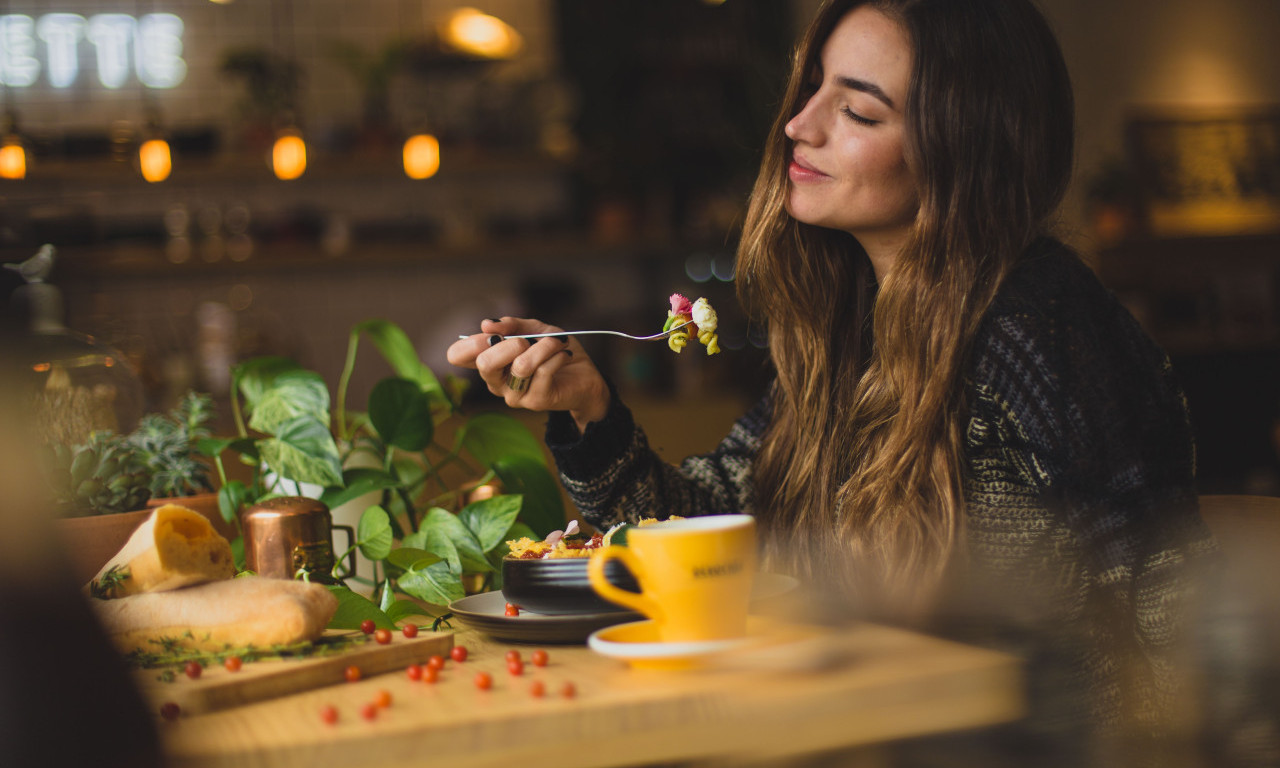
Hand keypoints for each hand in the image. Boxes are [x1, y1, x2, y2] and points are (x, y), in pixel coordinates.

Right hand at [446, 317, 609, 430]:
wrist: (585, 376)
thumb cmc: (554, 351)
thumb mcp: (534, 330)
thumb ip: (512, 325)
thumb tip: (486, 324)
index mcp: (489, 362)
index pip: (457, 356)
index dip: (471, 341)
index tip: (493, 333)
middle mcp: (496, 382)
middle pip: (484, 363)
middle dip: (510, 343)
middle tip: (528, 340)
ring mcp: (514, 395)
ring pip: (521, 365)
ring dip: (543, 347)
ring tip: (557, 342)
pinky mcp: (535, 401)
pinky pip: (544, 371)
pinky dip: (557, 355)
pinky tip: (564, 354)